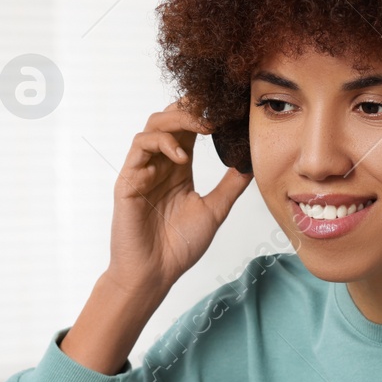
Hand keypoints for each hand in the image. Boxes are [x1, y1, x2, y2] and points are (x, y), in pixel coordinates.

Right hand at [107, 100, 252, 298]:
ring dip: (178, 120)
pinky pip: (140, 146)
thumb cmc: (179, 246)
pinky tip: (182, 157)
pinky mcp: (129, 179)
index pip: (188, 129)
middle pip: (169, 119)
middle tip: (216, 111)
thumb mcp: (214, 210)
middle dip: (192, 108)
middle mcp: (160, 164)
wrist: (155, 273)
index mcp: (178, 169)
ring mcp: (142, 170)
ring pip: (153, 125)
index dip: (205, 114)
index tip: (228, 110)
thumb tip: (252, 163)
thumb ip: (231, 185)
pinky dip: (162, 143)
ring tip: (203, 128)